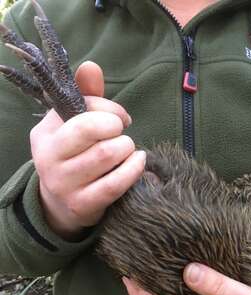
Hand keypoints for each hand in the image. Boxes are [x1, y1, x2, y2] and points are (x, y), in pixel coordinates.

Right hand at [31, 61, 145, 237]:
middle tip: (122, 133)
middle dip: (116, 128)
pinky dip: (133, 169)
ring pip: (106, 155)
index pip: (79, 109)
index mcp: (44, 133)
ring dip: (127, 148)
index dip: (109, 109)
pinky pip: (114, 184)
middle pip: (89, 129)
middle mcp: (47, 158)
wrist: (62, 204)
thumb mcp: (74, 126)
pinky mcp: (82, 204)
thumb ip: (86, 97)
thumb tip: (91, 66)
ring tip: (128, 150)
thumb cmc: (76, 156)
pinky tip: (138, 162)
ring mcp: (63, 183)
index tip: (121, 118)